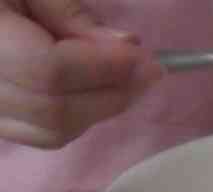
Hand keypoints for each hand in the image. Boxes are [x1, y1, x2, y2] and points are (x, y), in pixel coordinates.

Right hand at [0, 0, 158, 148]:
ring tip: (127, 79)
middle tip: (150, 71)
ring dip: (99, 109)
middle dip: (112, 94)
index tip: (146, 57)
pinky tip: (93, 91)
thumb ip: (68, 13)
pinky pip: (39, 134)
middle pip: (54, 110)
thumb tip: (127, 45)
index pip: (48, 71)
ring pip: (50, 130)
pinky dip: (76, 117)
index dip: (103, 68)